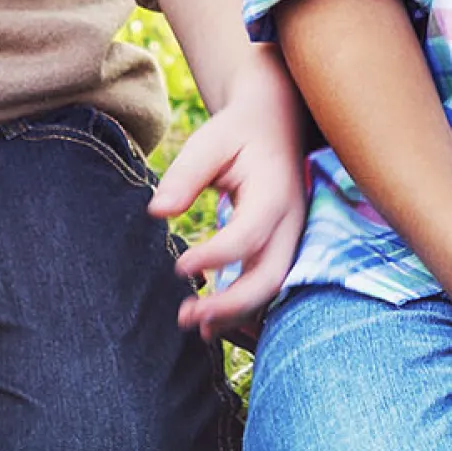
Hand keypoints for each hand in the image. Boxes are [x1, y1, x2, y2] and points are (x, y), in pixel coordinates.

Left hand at [149, 52, 311, 338]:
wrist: (275, 122)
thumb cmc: (237, 132)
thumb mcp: (210, 141)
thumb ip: (186, 175)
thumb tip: (157, 212)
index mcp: (274, 193)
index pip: (248, 236)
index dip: (215, 257)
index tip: (178, 266)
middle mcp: (292, 223)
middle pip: (271, 277)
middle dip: (231, 305)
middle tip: (187, 316)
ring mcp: (293, 240)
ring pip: (274, 290)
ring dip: (237, 315)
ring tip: (196, 327)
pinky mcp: (285, 250)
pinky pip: (272, 289)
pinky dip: (247, 311)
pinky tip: (215, 323)